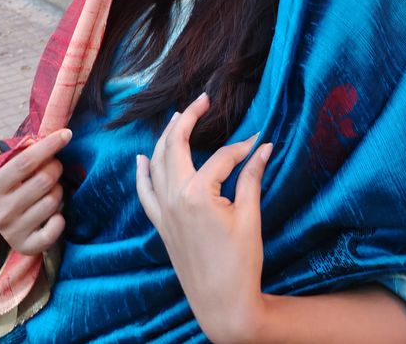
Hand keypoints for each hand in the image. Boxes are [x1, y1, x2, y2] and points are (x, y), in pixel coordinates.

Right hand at [0, 129, 70, 254]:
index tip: (67, 134)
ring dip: (59, 192)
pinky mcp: (25, 247)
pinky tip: (54, 215)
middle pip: (44, 180)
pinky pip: (53, 230)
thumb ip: (28, 152)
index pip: (26, 161)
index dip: (50, 145)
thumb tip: (56, 134)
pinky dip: (59, 220)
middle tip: (54, 169)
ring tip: (50, 191)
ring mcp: (11, 231)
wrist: (2, 222)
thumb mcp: (10, 170)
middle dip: (56, 169)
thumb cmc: (12, 187)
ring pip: (53, 201)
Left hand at [136, 93, 272, 343]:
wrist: (223, 305)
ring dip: (165, 138)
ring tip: (178, 117)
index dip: (242, 147)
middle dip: (188, 119)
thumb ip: (252, 177)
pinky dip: (142, 173)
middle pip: (175, 146)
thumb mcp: (250, 216)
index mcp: (197, 194)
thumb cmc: (241, 262)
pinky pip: (145, 193)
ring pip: (157, 163)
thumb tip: (264, 146)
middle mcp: (174, 198)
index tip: (258, 142)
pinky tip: (142, 158)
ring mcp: (163, 212)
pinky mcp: (160, 225)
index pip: (221, 157)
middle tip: (202, 100)